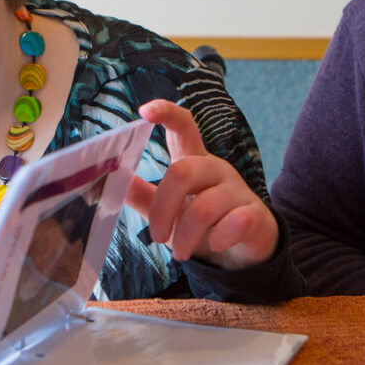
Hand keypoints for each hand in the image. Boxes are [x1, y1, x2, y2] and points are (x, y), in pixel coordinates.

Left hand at [124, 99, 278, 269]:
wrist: (243, 251)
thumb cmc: (202, 225)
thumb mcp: (169, 210)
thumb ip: (143, 196)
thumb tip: (109, 179)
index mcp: (193, 162)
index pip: (183, 127)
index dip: (166, 114)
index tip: (144, 111)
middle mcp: (216, 169)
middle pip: (183, 172)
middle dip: (163, 210)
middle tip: (157, 237)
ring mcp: (238, 190)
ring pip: (204, 207)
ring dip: (185, 236)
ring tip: (180, 253)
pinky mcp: (255, 214)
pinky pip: (235, 223)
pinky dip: (218, 238)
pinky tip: (215, 245)